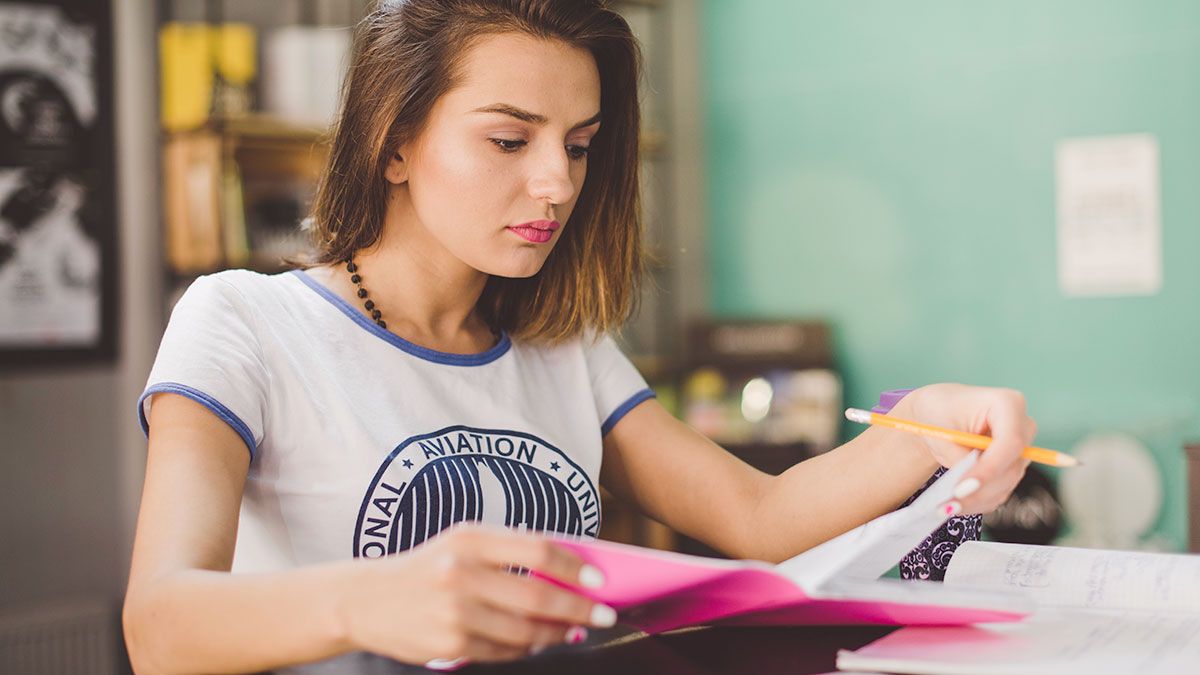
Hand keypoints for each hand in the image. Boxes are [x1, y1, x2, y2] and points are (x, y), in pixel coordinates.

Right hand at [337, 524, 612, 663]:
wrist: (364, 599)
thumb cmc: (426, 568)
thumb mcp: (462, 543)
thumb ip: (510, 551)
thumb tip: (570, 571)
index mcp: (471, 539)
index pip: (540, 551)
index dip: (576, 568)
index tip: (600, 579)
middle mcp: (462, 574)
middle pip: (539, 597)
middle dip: (579, 609)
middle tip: (604, 615)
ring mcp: (455, 613)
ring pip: (525, 632)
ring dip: (557, 634)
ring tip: (574, 631)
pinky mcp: (449, 645)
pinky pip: (503, 652)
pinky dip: (527, 649)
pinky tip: (538, 642)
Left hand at [891, 383, 1036, 515]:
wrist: (941, 415)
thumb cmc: (940, 412)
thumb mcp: (941, 428)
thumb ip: (958, 455)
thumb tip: (968, 487)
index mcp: (1008, 404)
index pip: (1010, 442)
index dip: (989, 469)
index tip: (962, 488)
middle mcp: (1023, 427)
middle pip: (1012, 468)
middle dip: (980, 490)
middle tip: (949, 505)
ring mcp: (1021, 450)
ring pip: (1007, 484)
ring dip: (976, 500)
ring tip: (945, 508)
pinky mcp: (1013, 468)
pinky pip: (1001, 491)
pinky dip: (978, 501)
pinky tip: (956, 504)